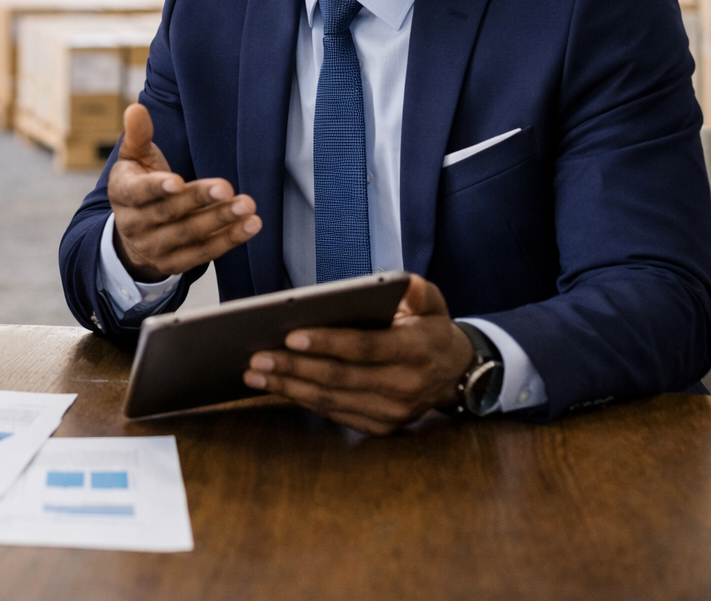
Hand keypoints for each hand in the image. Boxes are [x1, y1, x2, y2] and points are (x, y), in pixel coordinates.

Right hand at [108, 103, 261, 280]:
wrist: (131, 235)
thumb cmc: (138, 185)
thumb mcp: (133, 159)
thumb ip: (138, 135)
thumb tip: (136, 108)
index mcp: (123, 195)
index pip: (138, 193)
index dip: (158, 188)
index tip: (178, 182)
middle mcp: (135, 225)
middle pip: (170, 213)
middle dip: (199, 200)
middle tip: (226, 187)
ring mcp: (154, 247)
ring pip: (189, 235)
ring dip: (220, 221)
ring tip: (246, 206)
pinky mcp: (175, 263)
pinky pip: (204, 253)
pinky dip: (229, 240)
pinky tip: (250, 226)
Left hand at [242, 274, 476, 434]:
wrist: (454, 373)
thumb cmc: (431, 328)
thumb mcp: (432, 301)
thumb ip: (415, 292)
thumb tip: (398, 283)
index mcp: (416, 351)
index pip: (365, 347)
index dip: (327, 342)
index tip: (291, 335)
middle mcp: (405, 386)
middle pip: (339, 377)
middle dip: (294, 367)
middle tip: (257, 357)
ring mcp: (393, 412)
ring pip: (332, 399)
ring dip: (289, 386)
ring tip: (255, 373)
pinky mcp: (381, 426)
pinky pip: (335, 413)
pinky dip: (303, 399)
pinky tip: (278, 386)